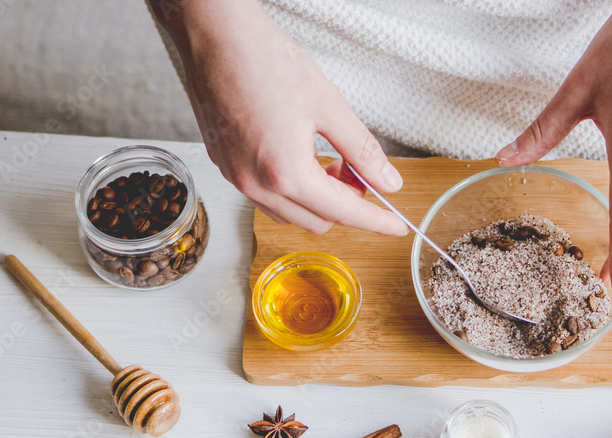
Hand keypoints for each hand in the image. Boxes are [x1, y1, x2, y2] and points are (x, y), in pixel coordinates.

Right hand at [152, 0, 406, 234]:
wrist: (216, 37)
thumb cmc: (265, 61)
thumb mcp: (329, 106)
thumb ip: (362, 150)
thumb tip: (388, 181)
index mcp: (287, 173)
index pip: (344, 213)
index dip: (376, 221)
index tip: (396, 226)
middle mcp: (257, 185)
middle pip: (318, 222)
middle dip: (346, 205)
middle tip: (357, 172)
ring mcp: (238, 179)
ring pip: (291, 215)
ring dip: (317, 201)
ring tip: (329, 163)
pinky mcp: (226, 167)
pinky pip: (267, 198)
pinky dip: (292, 191)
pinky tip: (300, 159)